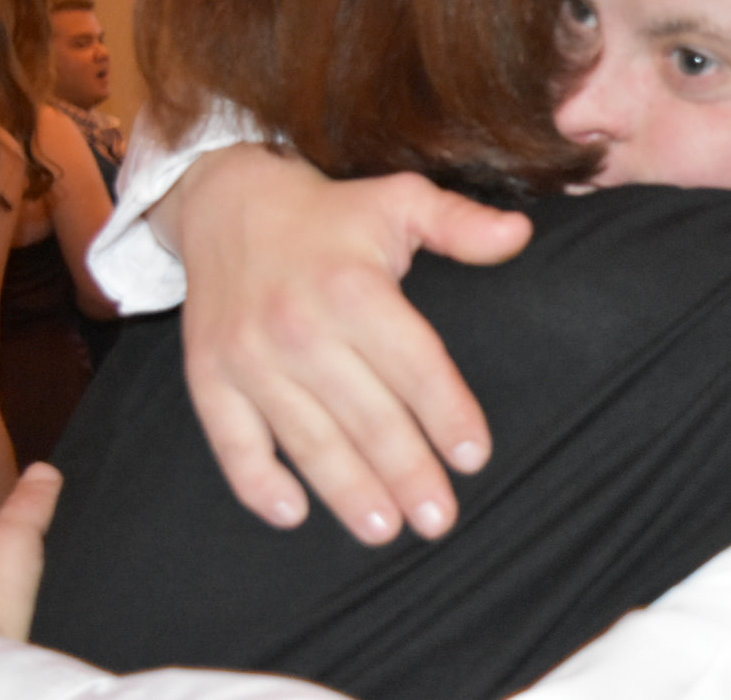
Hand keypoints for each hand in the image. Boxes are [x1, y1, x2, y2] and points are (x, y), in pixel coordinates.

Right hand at [159, 147, 532, 543]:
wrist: (227, 203)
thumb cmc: (331, 213)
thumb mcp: (402, 200)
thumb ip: (461, 224)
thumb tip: (521, 234)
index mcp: (353, 288)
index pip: (414, 364)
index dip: (447, 414)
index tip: (475, 457)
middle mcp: (298, 327)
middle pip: (366, 415)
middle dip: (407, 472)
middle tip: (439, 519)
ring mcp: (248, 357)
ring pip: (307, 439)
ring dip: (347, 491)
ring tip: (385, 530)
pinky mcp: (209, 377)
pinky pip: (232, 442)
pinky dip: (257, 482)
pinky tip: (292, 513)